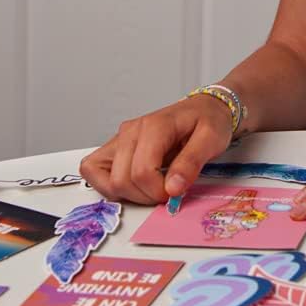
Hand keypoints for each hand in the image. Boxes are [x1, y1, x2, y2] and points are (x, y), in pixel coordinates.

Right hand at [79, 96, 232, 204]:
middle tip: (166, 191)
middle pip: (121, 180)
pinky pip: (94, 171)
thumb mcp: (211, 139)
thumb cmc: (207, 121)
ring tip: (151, 187)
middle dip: (144, 196)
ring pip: (104, 179)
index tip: (175, 192)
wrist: (203, 109)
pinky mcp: (114, 148)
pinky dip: (108, 186)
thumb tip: (173, 189)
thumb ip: (191, 163)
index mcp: (154, 126)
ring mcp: (120, 138)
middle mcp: (130, 131)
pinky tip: (132, 185)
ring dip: (127, 194)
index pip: (142, 171)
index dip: (158, 191)